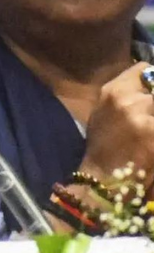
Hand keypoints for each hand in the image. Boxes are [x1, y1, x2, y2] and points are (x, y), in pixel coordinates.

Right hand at [79, 62, 153, 186]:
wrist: (103, 181)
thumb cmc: (104, 148)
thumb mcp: (105, 114)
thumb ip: (127, 98)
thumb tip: (149, 92)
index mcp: (112, 91)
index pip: (144, 70)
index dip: (153, 79)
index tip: (153, 91)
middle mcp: (127, 100)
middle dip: (153, 107)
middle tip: (151, 119)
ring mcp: (143, 118)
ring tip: (150, 132)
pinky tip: (153, 141)